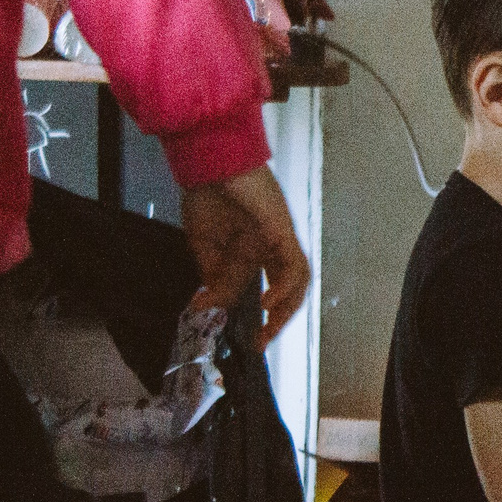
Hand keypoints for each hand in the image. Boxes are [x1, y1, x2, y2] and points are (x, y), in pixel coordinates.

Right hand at [180, 165, 310, 346]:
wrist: (209, 160)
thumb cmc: (206, 193)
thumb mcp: (203, 243)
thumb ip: (211, 274)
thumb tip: (207, 304)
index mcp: (253, 249)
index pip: (262, 286)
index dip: (250, 311)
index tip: (236, 332)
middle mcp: (272, 247)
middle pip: (289, 288)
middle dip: (277, 319)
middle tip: (260, 341)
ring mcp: (280, 238)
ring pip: (298, 280)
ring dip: (285, 308)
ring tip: (268, 327)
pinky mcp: (283, 231)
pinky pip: (294, 265)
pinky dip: (283, 287)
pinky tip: (266, 301)